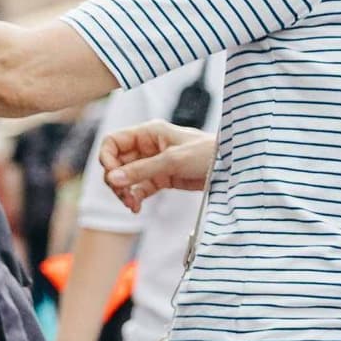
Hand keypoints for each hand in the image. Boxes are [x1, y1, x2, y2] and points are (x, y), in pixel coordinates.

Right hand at [98, 123, 213, 209]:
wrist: (233, 168)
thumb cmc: (208, 153)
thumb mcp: (173, 160)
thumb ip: (141, 170)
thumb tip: (111, 179)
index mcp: (149, 133)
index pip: (113, 142)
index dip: (107, 158)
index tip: (112, 176)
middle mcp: (148, 146)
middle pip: (116, 162)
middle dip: (116, 180)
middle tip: (123, 194)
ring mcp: (154, 163)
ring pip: (126, 177)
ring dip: (124, 191)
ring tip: (131, 204)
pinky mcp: (161, 178)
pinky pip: (139, 188)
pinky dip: (135, 198)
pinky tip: (136, 207)